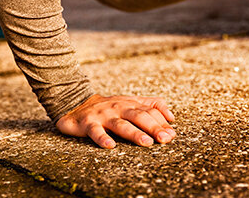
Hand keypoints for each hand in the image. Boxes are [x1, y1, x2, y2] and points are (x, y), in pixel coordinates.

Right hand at [55, 94, 175, 148]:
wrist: (76, 103)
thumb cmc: (109, 107)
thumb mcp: (131, 103)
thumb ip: (152, 106)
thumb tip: (172, 118)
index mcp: (130, 104)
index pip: (150, 111)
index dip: (162, 122)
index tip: (172, 134)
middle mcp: (119, 108)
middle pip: (139, 116)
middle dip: (153, 128)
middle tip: (165, 139)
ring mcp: (104, 115)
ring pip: (121, 124)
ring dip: (134, 133)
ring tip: (146, 142)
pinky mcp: (88, 123)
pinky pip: (95, 131)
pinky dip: (102, 138)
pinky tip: (109, 145)